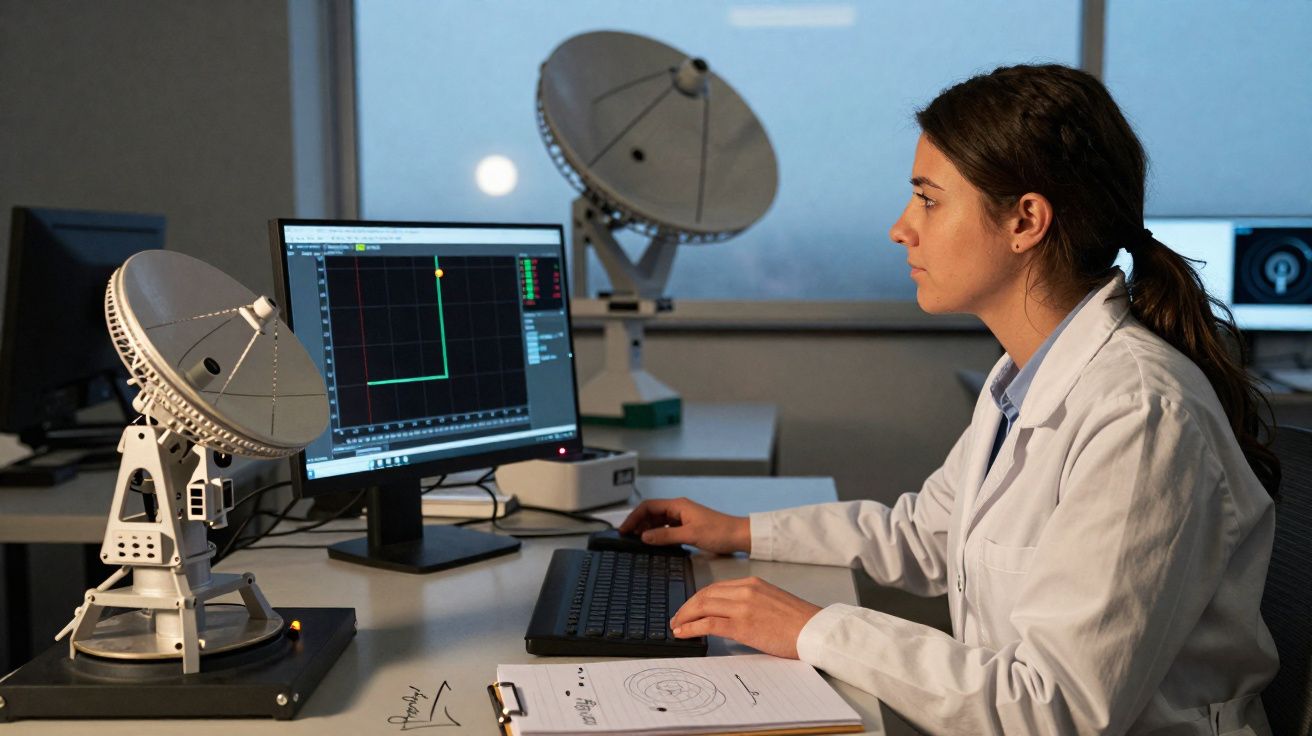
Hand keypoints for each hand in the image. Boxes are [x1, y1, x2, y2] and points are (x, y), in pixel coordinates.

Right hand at [618, 497, 749, 554]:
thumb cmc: (720, 531)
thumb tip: (645, 537)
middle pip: (651, 513)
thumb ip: (665, 536)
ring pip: (658, 521)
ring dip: (647, 529)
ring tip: (638, 541)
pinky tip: (655, 543)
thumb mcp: (690, 535)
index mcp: (678, 505)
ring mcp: (683, 517)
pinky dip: (658, 534)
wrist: (739, 536)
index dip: (634, 517)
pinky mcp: (687, 526)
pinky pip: (667, 528)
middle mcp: (679, 509)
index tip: (624, 529)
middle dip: (638, 523)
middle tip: (628, 537)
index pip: (648, 507)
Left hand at [670, 577, 821, 658]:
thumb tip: (730, 615)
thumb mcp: (771, 601)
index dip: (697, 598)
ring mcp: (743, 607)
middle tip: (677, 618)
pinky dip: (691, 627)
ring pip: (703, 606)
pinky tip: (683, 633)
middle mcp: (745, 591)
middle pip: (705, 594)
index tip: (688, 608)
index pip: (715, 587)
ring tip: (676, 627)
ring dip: (685, 617)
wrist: (814, 630)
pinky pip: (708, 624)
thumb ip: (750, 602)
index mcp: (752, 583)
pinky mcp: (742, 625)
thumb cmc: (797, 621)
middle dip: (686, 607)